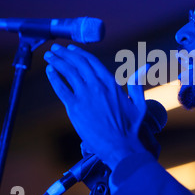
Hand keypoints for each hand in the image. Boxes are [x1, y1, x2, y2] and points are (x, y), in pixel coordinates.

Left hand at [44, 43, 147, 170]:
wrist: (121, 146)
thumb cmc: (131, 128)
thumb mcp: (139, 103)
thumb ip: (137, 84)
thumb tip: (145, 67)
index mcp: (111, 83)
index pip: (92, 62)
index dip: (80, 53)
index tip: (71, 48)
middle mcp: (97, 86)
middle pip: (78, 64)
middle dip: (65, 53)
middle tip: (56, 48)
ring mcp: (85, 96)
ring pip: (68, 72)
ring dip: (57, 61)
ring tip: (49, 55)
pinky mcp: (75, 108)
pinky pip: (61, 88)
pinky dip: (54, 78)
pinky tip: (49, 71)